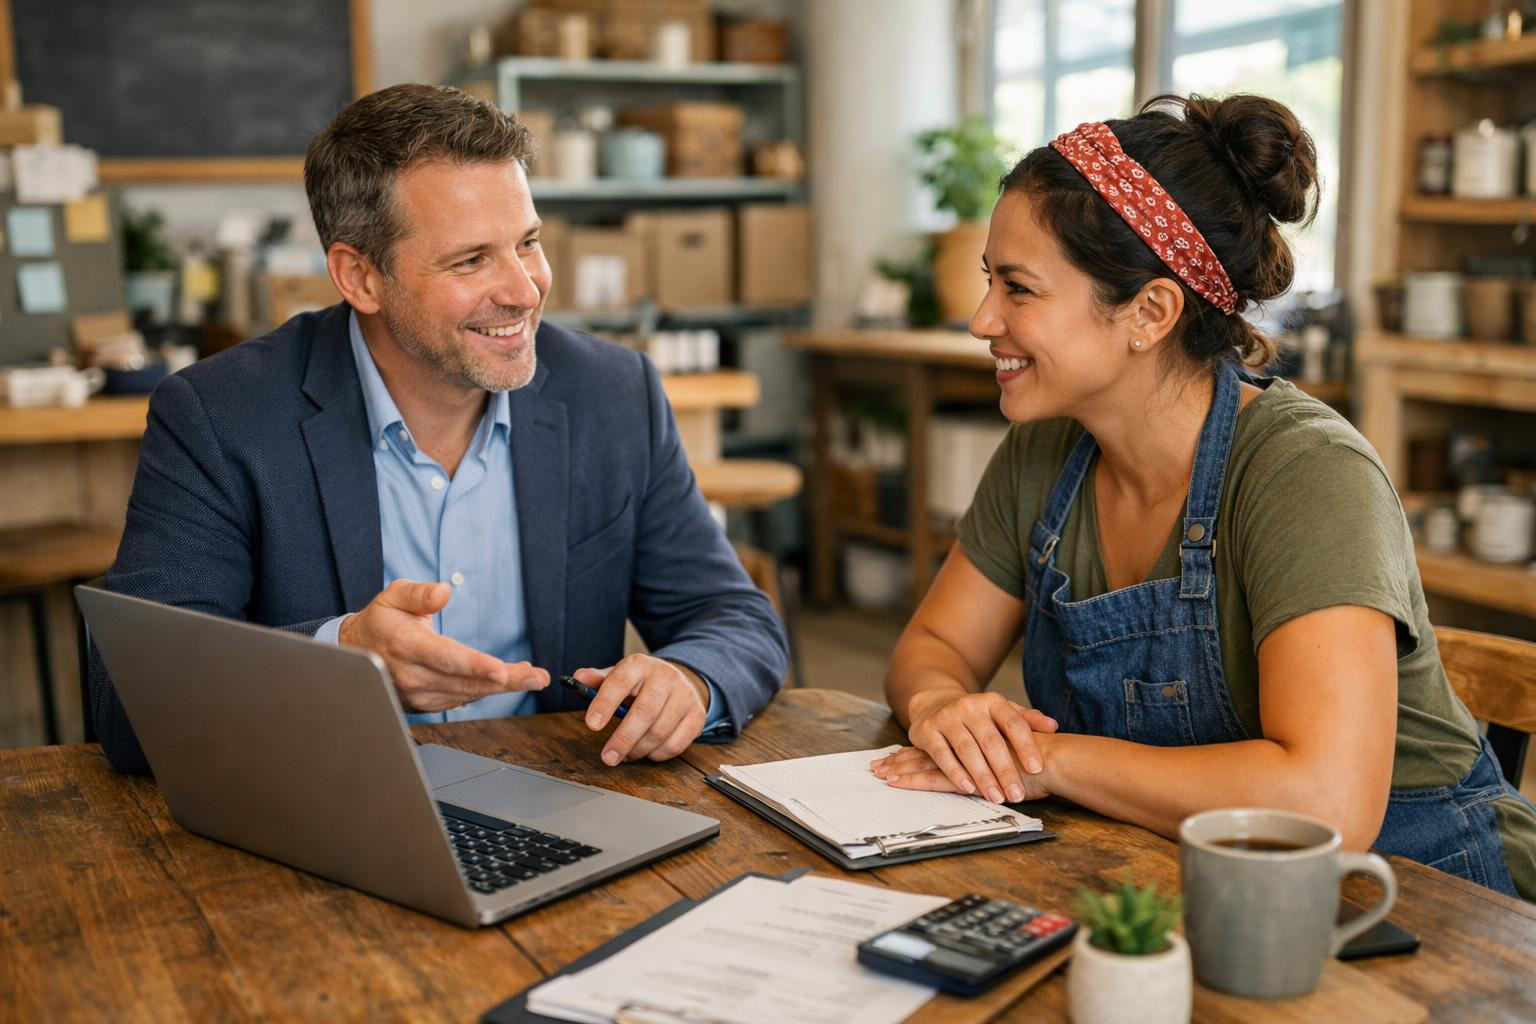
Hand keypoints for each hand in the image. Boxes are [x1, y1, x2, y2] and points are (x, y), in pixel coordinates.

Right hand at [338, 579, 548, 711]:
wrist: (356, 654)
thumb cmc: (381, 621)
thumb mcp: (393, 596)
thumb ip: (419, 593)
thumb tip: (444, 591)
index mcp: (405, 646)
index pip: (445, 658)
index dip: (475, 665)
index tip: (501, 670)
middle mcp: (412, 676)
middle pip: (465, 681)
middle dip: (506, 681)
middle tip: (538, 678)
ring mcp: (418, 695)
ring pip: (468, 694)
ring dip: (502, 687)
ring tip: (532, 676)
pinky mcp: (426, 705)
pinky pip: (463, 698)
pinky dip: (487, 689)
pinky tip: (507, 678)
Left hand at [574, 654, 709, 763]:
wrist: (680, 681)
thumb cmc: (642, 684)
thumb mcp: (619, 676)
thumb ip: (598, 679)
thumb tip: (577, 678)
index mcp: (640, 665)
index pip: (619, 683)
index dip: (604, 704)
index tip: (591, 725)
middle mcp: (666, 677)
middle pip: (645, 712)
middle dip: (623, 739)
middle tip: (608, 757)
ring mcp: (685, 696)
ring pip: (660, 732)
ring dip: (639, 749)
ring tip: (626, 754)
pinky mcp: (697, 716)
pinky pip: (675, 744)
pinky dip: (657, 754)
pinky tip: (647, 751)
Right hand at [876, 690, 1056, 803]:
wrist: (934, 702)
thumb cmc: (976, 715)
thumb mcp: (1001, 712)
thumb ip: (1027, 719)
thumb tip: (1054, 726)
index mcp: (992, 701)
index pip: (1013, 723)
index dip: (1025, 746)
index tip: (1037, 768)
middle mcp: (969, 706)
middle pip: (990, 740)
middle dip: (1005, 770)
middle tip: (1017, 794)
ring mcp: (946, 717)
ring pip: (967, 749)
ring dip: (983, 776)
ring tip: (997, 797)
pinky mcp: (926, 731)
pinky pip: (942, 755)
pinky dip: (955, 773)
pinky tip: (968, 788)